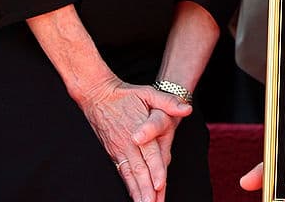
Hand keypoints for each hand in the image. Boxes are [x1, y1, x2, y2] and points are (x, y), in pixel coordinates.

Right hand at [76, 77, 191, 201]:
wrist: (97, 95)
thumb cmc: (126, 94)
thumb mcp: (148, 93)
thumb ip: (168, 102)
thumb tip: (186, 108)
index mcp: (137, 131)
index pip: (149, 155)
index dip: (155, 171)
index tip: (160, 185)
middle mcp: (127, 144)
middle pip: (140, 171)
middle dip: (147, 191)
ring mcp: (118, 150)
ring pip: (129, 176)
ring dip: (137, 193)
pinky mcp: (113, 153)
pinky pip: (121, 173)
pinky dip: (128, 186)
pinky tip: (133, 196)